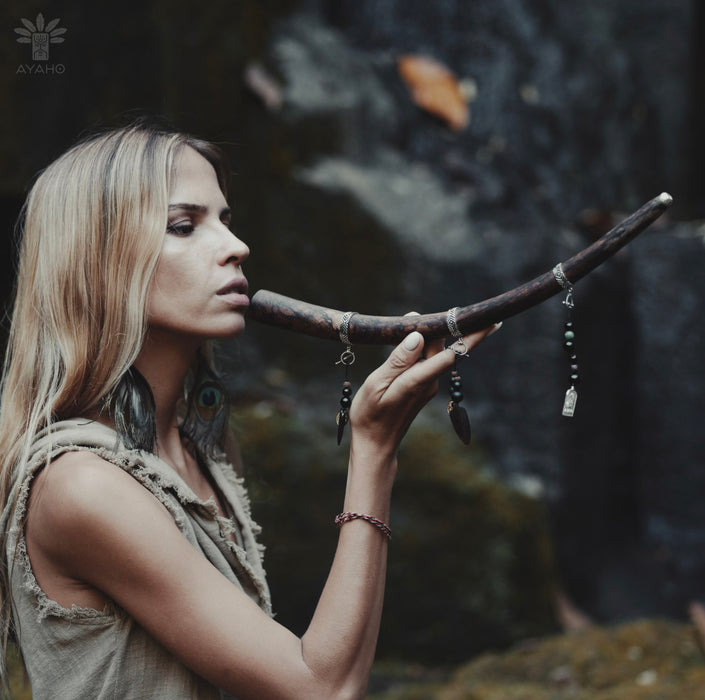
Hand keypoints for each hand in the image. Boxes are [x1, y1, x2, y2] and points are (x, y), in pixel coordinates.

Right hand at [348, 320, 499, 460]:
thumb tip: (418, 337)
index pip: (453, 353)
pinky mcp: (423, 388)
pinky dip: (423, 348)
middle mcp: (429, 382)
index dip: (472, 336)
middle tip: (440, 310)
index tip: (492, 321)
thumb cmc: (370, 415)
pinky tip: (412, 340)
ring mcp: (428, 386)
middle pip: (445, 348)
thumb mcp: (377, 384)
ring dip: (431, 337)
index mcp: (418, 380)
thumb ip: (398, 360)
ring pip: (435, 353)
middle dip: (445, 327)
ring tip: (415, 321)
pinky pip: (428, 362)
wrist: (375, 444)